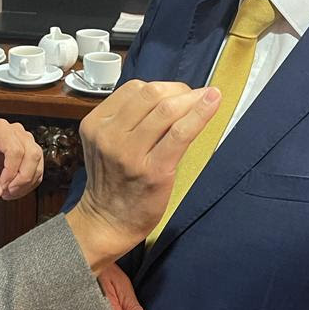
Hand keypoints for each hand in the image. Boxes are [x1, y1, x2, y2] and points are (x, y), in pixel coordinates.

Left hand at [0, 120, 42, 199]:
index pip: (15, 150)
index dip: (11, 171)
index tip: (1, 185)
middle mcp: (16, 132)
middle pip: (31, 155)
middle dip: (22, 178)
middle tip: (7, 190)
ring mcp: (27, 141)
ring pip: (38, 162)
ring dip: (26, 182)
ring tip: (10, 191)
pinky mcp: (32, 154)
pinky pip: (39, 170)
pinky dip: (29, 184)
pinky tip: (16, 189)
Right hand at [66, 80, 219, 269]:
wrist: (107, 222)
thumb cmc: (113, 183)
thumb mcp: (106, 144)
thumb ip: (127, 121)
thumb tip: (170, 98)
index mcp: (96, 124)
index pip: (133, 89)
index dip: (161, 87)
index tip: (177, 94)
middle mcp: (110, 135)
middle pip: (150, 94)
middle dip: (178, 90)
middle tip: (194, 97)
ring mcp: (130, 153)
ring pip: (166, 109)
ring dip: (193, 99)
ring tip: (208, 98)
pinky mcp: (153, 170)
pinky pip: (180, 133)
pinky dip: (200, 114)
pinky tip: (212, 103)